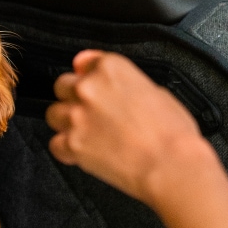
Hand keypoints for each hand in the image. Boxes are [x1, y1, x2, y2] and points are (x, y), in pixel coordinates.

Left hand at [46, 50, 209, 205]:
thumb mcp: (157, 91)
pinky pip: (55, 144)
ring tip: (87, 134)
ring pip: (53, 113)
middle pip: (63, 86)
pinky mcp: (72, 144)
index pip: (85, 62)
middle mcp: (89, 88)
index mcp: (112, 69)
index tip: (92, 85)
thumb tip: (113, 83)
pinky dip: (66, 149)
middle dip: (74, 98)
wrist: (171, 165)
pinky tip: (81, 152)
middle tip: (92, 112)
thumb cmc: (173, 133)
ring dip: (66, 122)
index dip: (88, 76)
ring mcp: (77, 116)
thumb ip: (126, 82)